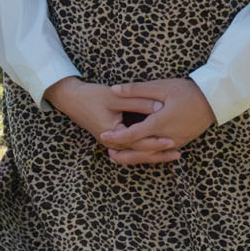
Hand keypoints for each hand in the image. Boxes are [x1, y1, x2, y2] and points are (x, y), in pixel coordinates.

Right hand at [42, 77, 178, 162]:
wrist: (70, 99)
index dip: (156, 142)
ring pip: (135, 154)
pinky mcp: (112, 139)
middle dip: (158, 154)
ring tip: (174, 154)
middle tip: (179, 152)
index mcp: (111, 134)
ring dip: (153, 154)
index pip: (137, 142)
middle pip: (138, 153)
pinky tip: (159, 148)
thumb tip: (161, 107)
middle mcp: (111, 143)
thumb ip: (139, 102)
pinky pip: (131, 149)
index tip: (173, 140)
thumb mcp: (117, 97)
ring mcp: (111, 143)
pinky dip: (144, 150)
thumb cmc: (91, 96)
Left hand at [101, 78, 214, 165]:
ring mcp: (175, 142)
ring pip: (151, 155)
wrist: (214, 100)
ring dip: (134, 157)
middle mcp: (167, 137)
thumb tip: (114, 89)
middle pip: (140, 151)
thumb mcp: (162, 86)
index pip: (133, 134)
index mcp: (160, 123)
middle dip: (122, 152)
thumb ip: (136, 89)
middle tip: (106, 150)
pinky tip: (138, 154)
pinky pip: (161, 153)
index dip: (117, 137)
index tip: (103, 136)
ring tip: (117, 156)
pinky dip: (148, 156)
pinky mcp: (181, 143)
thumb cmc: (187, 91)